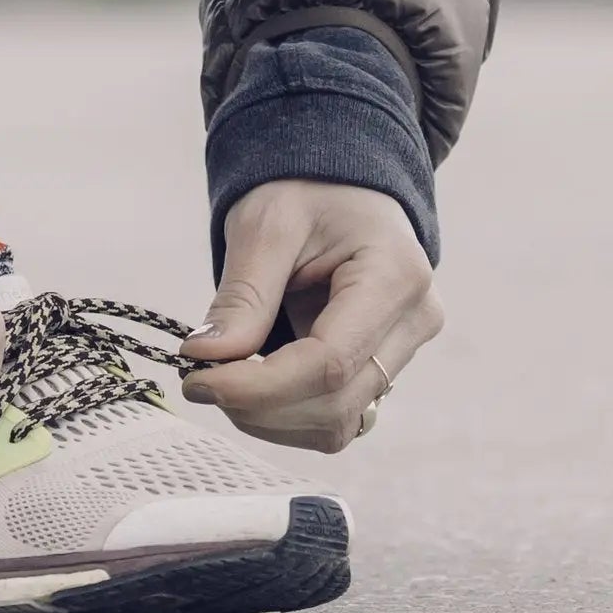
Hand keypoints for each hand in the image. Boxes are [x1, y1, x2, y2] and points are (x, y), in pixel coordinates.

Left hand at [178, 180, 438, 452]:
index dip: (259, 387)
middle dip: (257, 405)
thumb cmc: (307, 191)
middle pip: (335, 404)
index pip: (330, 362)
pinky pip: (337, 420)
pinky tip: (257, 384)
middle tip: (200, 380)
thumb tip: (206, 359)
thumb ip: (243, 296)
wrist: (340, 187)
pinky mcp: (384, 370)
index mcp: (395, 275)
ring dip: (270, 418)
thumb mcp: (266, 225)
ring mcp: (405, 351)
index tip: (197, 381)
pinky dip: (287, 416)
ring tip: (227, 376)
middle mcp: (414, 321)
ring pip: (337, 425)